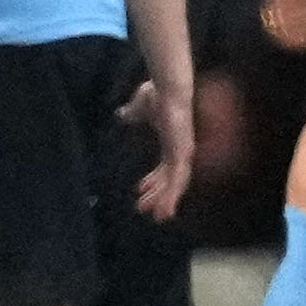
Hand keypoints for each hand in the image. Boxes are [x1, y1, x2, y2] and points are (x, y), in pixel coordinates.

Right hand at [123, 78, 196, 219]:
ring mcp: (183, 152)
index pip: (164, 166)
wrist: (167, 89)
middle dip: (157, 195)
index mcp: (171, 141)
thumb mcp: (139, 109)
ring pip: (176, 184)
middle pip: (170, 179)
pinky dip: (172, 196)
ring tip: (157, 217)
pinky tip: (166, 209)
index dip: (153, 180)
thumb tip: (122, 114)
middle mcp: (180, 149)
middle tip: (143, 208)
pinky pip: (178, 180)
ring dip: (165, 200)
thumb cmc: (156, 94)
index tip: (140, 190)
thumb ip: (132, 114)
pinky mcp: (183, 153)